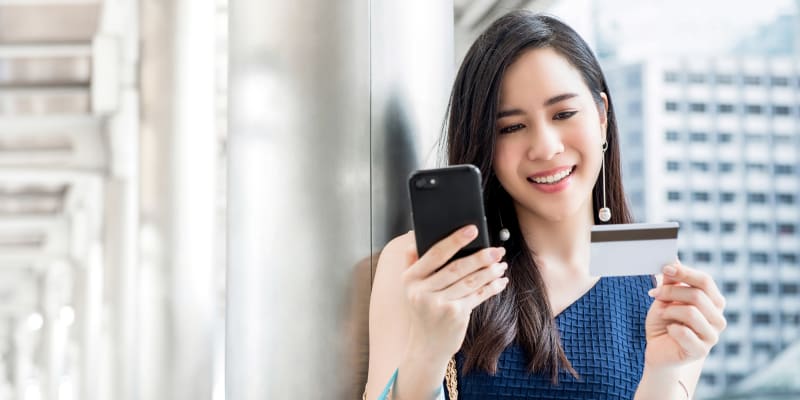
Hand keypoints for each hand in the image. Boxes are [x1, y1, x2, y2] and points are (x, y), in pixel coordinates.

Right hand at [401, 225, 508, 359]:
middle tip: (496, 249)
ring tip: (501, 264)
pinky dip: (491, 288)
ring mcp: (440, 305)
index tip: (471, 229)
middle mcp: (423, 292)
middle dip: (479, 257)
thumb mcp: (410, 288)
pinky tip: (500, 281)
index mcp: (410, 279)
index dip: (455, 240)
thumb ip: (412, 261)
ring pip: (469, 282)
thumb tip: (413, 235)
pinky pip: (477, 296)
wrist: (426, 346)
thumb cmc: (422, 312)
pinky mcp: (455, 315)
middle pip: (456, 268)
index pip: (435, 254)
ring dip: (488, 272)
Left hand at [644, 261, 726, 368]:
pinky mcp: (701, 351)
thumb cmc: (665, 322)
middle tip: (654, 293)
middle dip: (671, 292)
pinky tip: (669, 330)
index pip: (705, 281)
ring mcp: (712, 336)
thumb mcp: (666, 299)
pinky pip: (684, 332)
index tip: (666, 267)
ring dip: (669, 310)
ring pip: (691, 313)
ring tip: (661, 314)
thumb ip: (671, 282)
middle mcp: (718, 318)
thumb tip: (673, 259)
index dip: (685, 272)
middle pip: (698, 295)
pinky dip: (671, 328)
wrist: (659, 350)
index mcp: (714, 302)